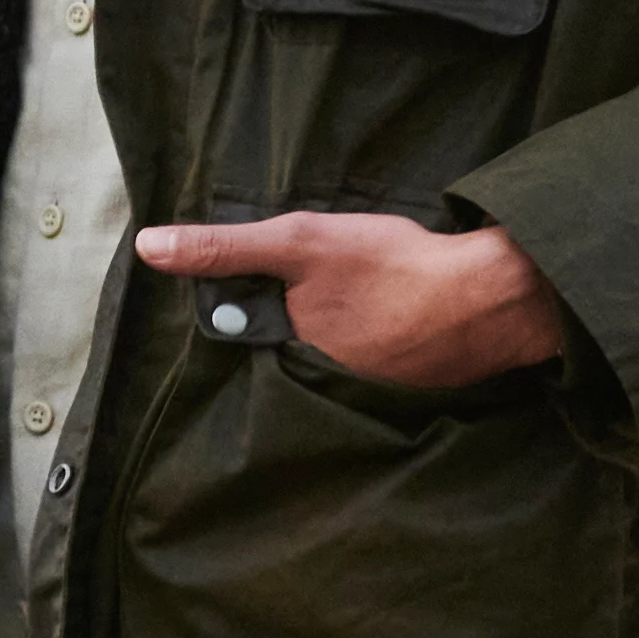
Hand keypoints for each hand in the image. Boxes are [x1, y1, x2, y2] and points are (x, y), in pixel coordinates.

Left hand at [139, 209, 571, 391]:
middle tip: (326, 296)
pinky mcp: (417, 391)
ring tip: (360, 306)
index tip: (267, 292)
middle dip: (302, 331)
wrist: (491, 298)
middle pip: (297, 356)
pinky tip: (400, 321)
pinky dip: (387, 349)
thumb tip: (147, 247)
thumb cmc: (389, 268)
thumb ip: (224, 248)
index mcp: (294, 357)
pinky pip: (385, 371)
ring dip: (345, 341)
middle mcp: (328, 389)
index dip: (257, 316)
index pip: (255, 342)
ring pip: (341, 365)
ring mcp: (375, 395)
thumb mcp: (298, 243)